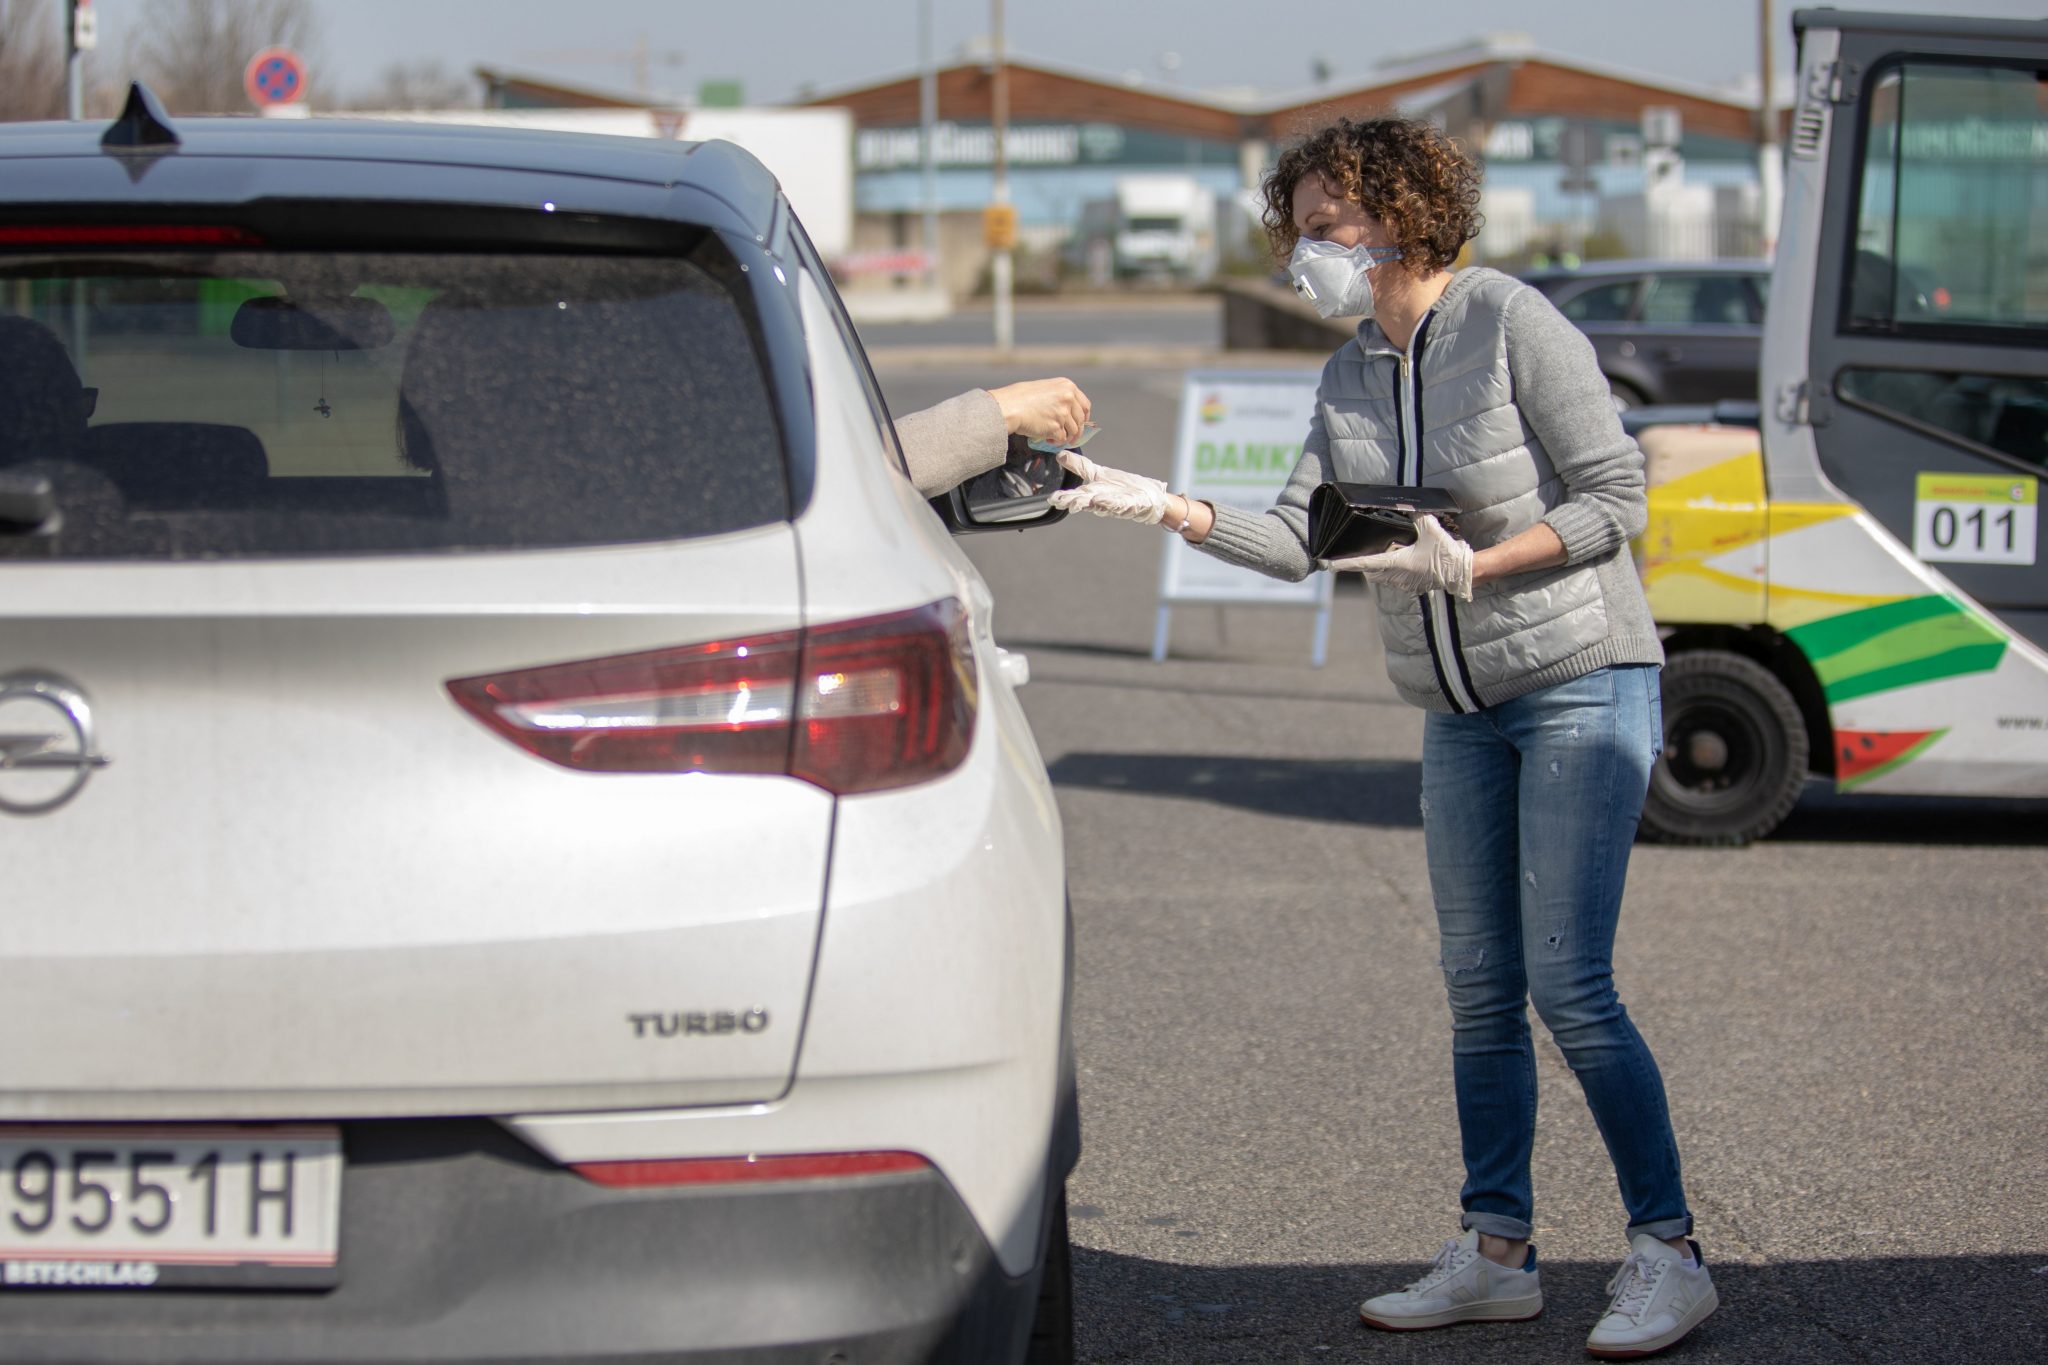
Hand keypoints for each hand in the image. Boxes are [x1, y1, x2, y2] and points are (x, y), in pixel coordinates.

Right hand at [990, 377, 1090, 447]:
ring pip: (1073, 431)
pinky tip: (1047, 439)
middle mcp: (1068, 398)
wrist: (1009, 407)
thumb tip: (1066, 411)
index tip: (1081, 424)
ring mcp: (1063, 413)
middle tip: (1071, 438)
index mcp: (1067, 386)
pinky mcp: (1056, 427)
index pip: (1085, 405)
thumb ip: (1059, 397)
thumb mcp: (1044, 388)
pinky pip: (1061, 439)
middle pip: (1081, 420)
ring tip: (1054, 438)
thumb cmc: (1019, 397)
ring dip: (1066, 437)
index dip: (1084, 417)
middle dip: (1077, 431)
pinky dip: (1056, 442)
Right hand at [1047, 449, 1168, 523]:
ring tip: (1077, 504)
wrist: (1148, 497)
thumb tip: (1059, 455)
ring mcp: (1115, 504)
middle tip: (1061, 502)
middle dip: (1073, 502)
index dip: (1064, 498)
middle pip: (1085, 502)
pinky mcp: (1129, 505)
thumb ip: (1079, 466)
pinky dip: (1110, 504)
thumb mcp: (1098, 473)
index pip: (1076, 495)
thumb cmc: (1122, 487)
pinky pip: (1119, 505)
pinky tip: (1101, 501)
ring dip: (1089, 505)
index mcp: (1093, 493)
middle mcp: (1101, 500)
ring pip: (1100, 506)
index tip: (1052, 499)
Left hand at [1324, 515, 1473, 599]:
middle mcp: (1397, 577)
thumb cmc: (1446, 553)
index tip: (1328, 564)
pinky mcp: (1412, 586)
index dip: (1344, 563)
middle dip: (1364, 563)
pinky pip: (1394, 580)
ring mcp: (1404, 584)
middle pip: (1370, 571)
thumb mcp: (1431, 529)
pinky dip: (1392, 571)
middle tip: (1361, 552)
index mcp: (1398, 563)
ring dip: (1379, 567)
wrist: (1463, 572)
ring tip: (1387, 553)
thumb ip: (1417, 516)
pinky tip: (1403, 560)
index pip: (1364, 563)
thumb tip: (1409, 506)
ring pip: (1382, 576)